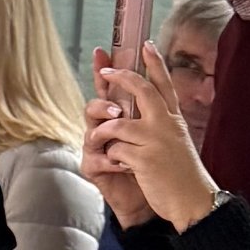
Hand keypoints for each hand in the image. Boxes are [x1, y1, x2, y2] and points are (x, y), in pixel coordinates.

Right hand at [82, 58, 152, 228]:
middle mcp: (105, 127)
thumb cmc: (155, 162)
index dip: (104, 69)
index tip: (103, 52)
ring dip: (105, 128)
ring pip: (91, 129)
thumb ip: (151, 104)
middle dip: (103, 101)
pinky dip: (111, 160)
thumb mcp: (159, 129)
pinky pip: (96, 159)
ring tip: (120, 129)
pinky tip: (124, 164)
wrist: (154, 197)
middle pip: (94, 105)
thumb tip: (156, 74)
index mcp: (121, 114)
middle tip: (118, 107)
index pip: (111, 87)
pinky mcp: (94, 168)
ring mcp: (97, 147)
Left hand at [92, 45, 220, 233]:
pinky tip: (117, 165)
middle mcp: (166, 125)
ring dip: (103, 131)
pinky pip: (115, 150)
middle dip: (121, 77)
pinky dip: (111, 156)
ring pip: (118, 123)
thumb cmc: (182, 174)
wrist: (193, 201)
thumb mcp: (177, 141)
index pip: (165, 84)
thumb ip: (162, 124)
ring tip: (98, 139)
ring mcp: (155, 141)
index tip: (146, 44)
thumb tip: (142, 111)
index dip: (155, 62)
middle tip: (107, 70)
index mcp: (174, 119)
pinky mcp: (144, 160)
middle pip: (141, 89)